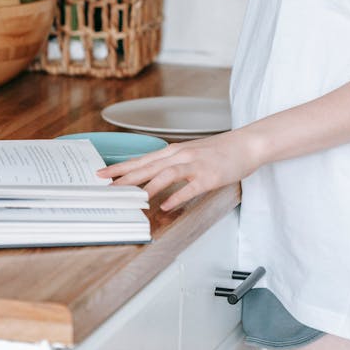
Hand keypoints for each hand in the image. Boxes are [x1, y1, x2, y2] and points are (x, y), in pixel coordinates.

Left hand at [97, 128, 259, 210]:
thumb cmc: (219, 151)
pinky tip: (167, 206)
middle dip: (126, 177)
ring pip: (167, 174)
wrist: (246, 143)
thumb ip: (171, 164)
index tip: (102, 173)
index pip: (141, 159)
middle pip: (148, 166)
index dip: (121, 167)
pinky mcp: (209, 176)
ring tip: (134, 198)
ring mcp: (195, 165)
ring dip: (149, 186)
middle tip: (107, 186)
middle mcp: (181, 155)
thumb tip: (151, 178)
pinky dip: (177, 197)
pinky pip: (190, 188)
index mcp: (174, 151)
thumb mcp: (190, 153)